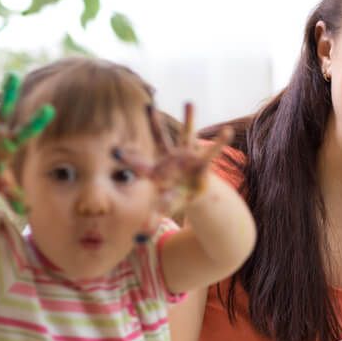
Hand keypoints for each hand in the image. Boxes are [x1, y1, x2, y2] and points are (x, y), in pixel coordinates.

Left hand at [114, 102, 232, 215]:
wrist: (192, 191)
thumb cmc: (174, 195)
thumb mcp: (164, 206)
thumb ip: (152, 218)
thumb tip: (139, 237)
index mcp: (157, 170)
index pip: (140, 164)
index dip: (129, 158)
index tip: (114, 151)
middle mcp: (170, 158)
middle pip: (161, 140)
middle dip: (155, 125)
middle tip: (148, 106)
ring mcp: (186, 156)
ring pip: (186, 135)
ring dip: (189, 119)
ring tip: (189, 103)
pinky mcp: (202, 161)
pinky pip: (212, 152)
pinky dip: (220, 143)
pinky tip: (227, 131)